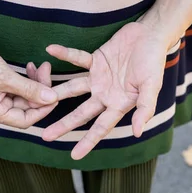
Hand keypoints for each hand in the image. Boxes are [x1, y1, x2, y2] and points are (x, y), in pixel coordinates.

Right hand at [0, 34, 58, 128]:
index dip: (42, 110)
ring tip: (42, 67)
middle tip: (47, 72)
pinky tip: (32, 67)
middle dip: (40, 91)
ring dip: (36, 83)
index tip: (55, 97)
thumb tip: (52, 99)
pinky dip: (28, 79)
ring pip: (25, 96)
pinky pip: (19, 88)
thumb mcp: (5, 76)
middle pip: (27, 107)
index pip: (24, 120)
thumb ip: (30, 89)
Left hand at [42, 22, 167, 159]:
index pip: (101, 127)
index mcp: (119, 104)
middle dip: (64, 125)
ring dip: (57, 93)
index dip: (88, 142)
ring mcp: (99, 78)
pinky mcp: (96, 60)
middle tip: (45, 136)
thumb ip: (145, 109)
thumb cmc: (154, 62)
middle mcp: (106, 95)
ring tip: (37, 100)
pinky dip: (65, 54)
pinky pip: (77, 58)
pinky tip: (50, 50)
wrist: (151, 36)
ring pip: (73, 89)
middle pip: (81, 113)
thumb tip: (137, 132)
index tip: (74, 155)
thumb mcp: (152, 87)